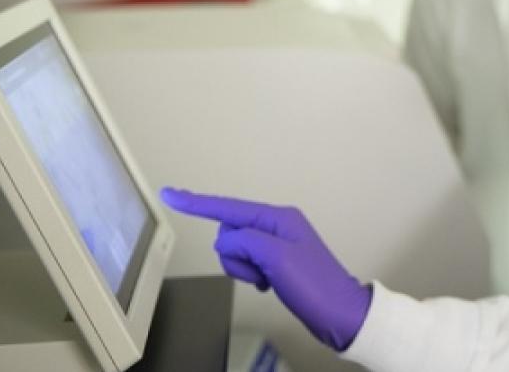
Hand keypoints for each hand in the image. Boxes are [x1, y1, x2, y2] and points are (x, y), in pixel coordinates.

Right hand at [160, 187, 371, 351]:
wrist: (338, 313)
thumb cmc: (314, 284)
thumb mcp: (276, 257)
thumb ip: (245, 241)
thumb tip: (226, 241)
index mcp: (277, 217)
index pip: (228, 208)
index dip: (197, 203)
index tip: (169, 194)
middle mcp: (276, 225)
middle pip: (229, 232)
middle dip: (234, 255)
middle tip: (260, 271)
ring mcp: (276, 244)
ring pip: (235, 251)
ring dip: (243, 269)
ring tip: (267, 280)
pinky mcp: (275, 263)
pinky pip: (246, 264)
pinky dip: (250, 276)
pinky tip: (269, 284)